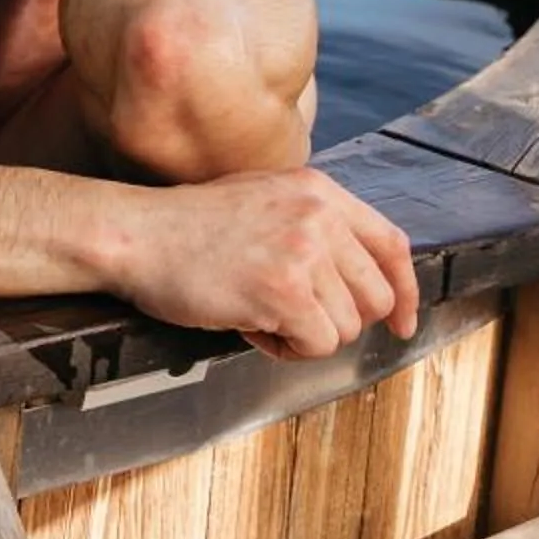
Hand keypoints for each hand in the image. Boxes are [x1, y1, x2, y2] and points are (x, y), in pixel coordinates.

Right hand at [101, 166, 419, 360]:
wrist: (133, 235)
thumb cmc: (186, 228)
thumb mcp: (261, 199)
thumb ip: (312, 223)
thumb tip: (359, 277)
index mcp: (317, 190)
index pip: (392, 244)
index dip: (405, 291)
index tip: (401, 322)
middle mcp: (318, 215)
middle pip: (376, 297)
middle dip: (339, 319)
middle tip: (290, 315)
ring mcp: (303, 251)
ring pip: (348, 327)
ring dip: (306, 335)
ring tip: (258, 313)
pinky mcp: (284, 291)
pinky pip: (317, 345)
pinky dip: (286, 349)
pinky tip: (250, 325)